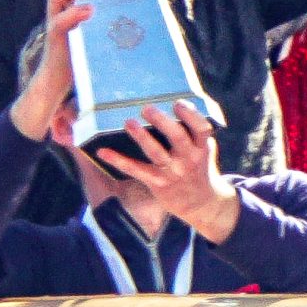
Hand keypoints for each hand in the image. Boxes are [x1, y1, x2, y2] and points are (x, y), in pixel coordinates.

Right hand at [10, 0, 92, 141]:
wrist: (60, 83)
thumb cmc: (81, 50)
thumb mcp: (91, 23)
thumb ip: (101, 6)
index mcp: (61, 2)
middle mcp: (55, 10)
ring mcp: (55, 25)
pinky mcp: (60, 43)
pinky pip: (60, 24)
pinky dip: (74, 14)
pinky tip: (87, 12)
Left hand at [101, 102, 241, 243]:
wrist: (199, 202)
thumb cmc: (198, 167)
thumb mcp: (203, 149)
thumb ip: (193, 133)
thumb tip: (175, 105)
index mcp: (201, 147)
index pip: (201, 128)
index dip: (190, 115)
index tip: (177, 103)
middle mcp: (189, 159)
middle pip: (177, 137)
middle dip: (162, 122)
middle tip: (147, 108)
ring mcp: (173, 172)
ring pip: (156, 153)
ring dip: (142, 137)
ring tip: (129, 123)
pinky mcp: (157, 183)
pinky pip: (136, 170)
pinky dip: (118, 161)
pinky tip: (103, 152)